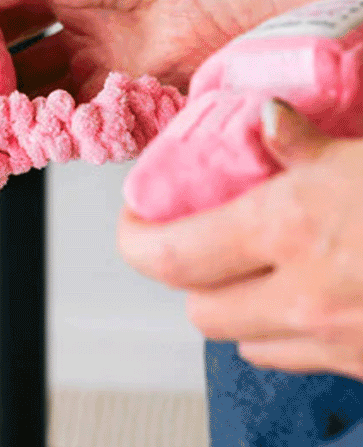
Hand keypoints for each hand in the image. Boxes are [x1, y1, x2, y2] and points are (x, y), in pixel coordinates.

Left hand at [118, 100, 362, 378]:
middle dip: (186, 273)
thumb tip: (263, 118)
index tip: (135, 216)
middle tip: (194, 233)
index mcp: (292, 231)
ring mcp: (342, 345)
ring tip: (252, 260)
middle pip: (199, 309)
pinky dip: (287, 329)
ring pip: (245, 342)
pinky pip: (301, 359)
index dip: (136, 238)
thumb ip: (306, 143)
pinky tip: (312, 289)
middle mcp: (306, 299)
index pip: (169, 255)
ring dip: (235, 303)